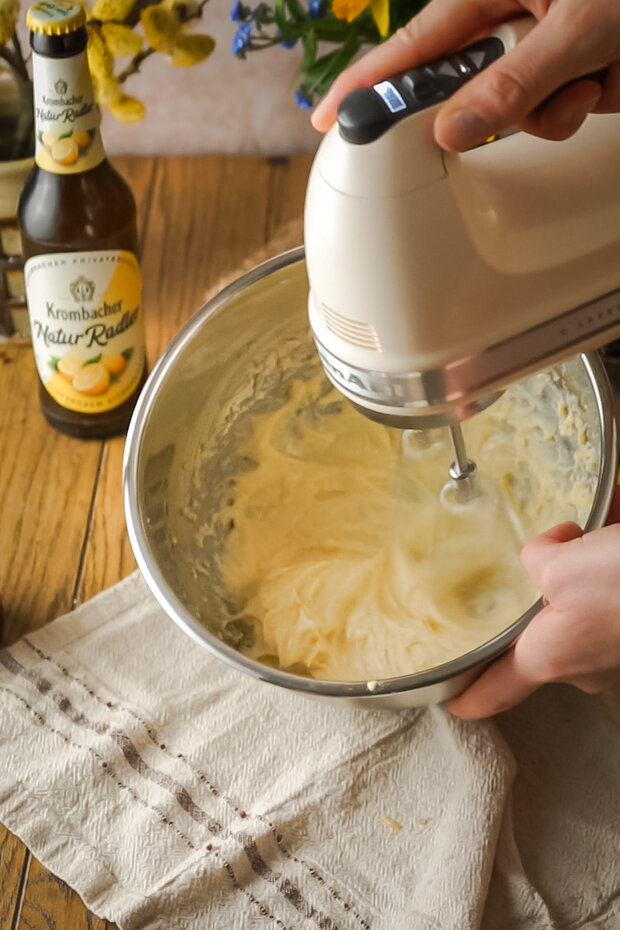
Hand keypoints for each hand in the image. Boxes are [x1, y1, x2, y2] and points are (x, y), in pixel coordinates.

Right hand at [311, 0, 619, 150]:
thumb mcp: (575, 28)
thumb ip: (512, 83)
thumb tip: (454, 130)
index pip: (412, 50)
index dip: (368, 87)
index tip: (330, 120)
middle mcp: (512, 20)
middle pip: (469, 91)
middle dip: (506, 108)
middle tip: (545, 91)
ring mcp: (540, 48)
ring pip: (518, 113)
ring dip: (559, 108)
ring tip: (597, 73)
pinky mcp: (569, 70)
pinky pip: (556, 112)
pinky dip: (585, 104)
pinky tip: (610, 76)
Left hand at [448, 488, 619, 718]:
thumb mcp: (560, 565)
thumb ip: (533, 561)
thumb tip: (544, 552)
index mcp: (547, 656)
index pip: (494, 691)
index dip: (468, 697)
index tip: (452, 704)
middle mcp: (580, 663)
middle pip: (537, 635)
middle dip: (534, 595)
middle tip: (539, 559)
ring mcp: (612, 650)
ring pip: (576, 606)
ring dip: (576, 570)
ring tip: (590, 536)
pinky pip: (608, 593)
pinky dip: (606, 560)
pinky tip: (613, 530)